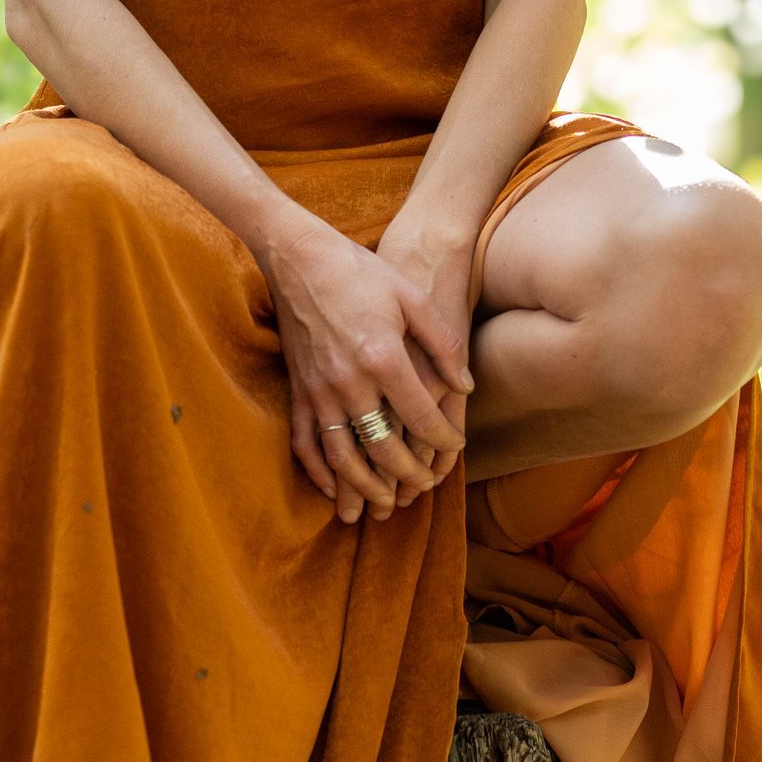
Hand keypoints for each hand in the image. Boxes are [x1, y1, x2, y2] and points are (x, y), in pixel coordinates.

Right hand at [262, 216, 472, 525]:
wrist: (299, 257)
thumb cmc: (361, 272)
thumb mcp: (412, 298)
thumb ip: (442, 344)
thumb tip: (465, 386)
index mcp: (382, 358)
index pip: (421, 417)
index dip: (443, 440)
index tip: (455, 448)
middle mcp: (348, 382)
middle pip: (384, 448)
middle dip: (409, 474)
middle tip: (427, 486)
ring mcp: (318, 391)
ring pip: (343, 457)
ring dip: (365, 487)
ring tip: (387, 504)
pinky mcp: (297, 391)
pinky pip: (305, 444)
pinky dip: (320, 472)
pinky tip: (334, 489)